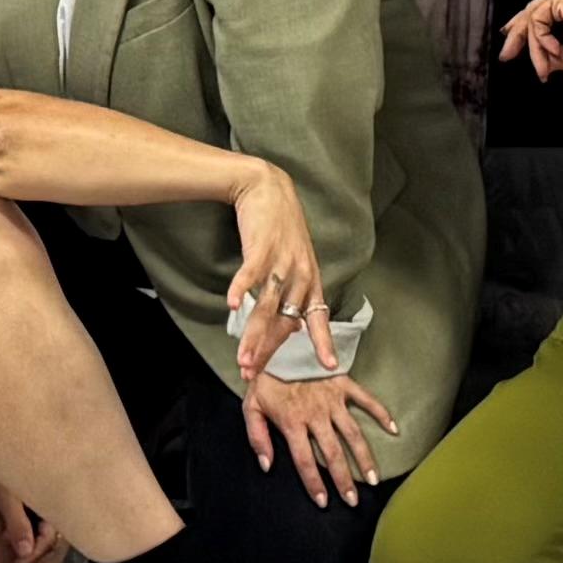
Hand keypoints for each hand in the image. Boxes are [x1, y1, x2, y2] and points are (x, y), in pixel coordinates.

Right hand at [216, 161, 338, 376]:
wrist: (267, 187)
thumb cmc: (279, 229)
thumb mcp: (295, 262)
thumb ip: (294, 294)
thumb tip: (291, 328)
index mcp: (311, 279)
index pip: (317, 318)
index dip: (322, 341)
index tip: (329, 365)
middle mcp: (300, 273)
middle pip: (285, 320)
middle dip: (269, 350)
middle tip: (254, 375)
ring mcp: (282, 261)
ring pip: (267, 306)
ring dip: (253, 335)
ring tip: (243, 359)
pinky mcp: (261, 247)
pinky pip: (251, 273)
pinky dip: (242, 289)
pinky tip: (233, 305)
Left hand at [239, 366, 403, 508]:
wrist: (278, 340)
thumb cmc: (264, 376)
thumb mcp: (251, 406)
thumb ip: (257, 437)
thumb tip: (267, 465)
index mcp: (292, 421)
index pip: (305, 460)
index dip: (314, 483)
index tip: (324, 502)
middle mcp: (316, 414)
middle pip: (332, 454)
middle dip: (344, 480)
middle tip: (354, 501)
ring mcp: (333, 399)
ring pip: (352, 434)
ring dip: (364, 458)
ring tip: (374, 479)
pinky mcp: (343, 384)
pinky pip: (366, 400)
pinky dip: (381, 413)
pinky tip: (394, 429)